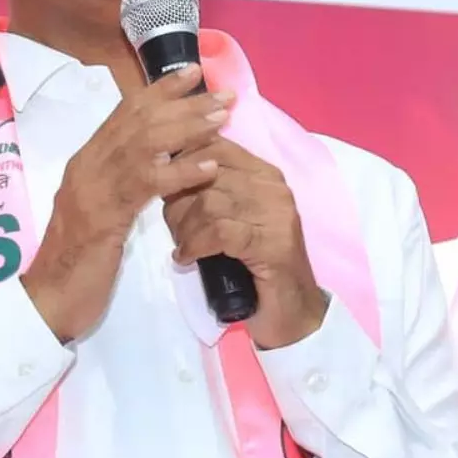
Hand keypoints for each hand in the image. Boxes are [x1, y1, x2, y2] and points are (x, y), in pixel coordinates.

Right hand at [22, 64, 233, 342]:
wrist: (49, 300)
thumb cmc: (78, 261)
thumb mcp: (102, 212)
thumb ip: (122, 184)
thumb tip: (157, 160)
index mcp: (86, 162)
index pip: (125, 113)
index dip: (160, 90)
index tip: (193, 74)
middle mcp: (87, 166)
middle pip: (138, 119)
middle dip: (183, 102)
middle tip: (221, 93)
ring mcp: (93, 188)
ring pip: (144, 143)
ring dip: (188, 127)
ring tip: (222, 118)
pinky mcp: (104, 216)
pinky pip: (146, 183)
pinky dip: (181, 171)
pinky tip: (208, 165)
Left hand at [163, 137, 329, 349]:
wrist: (292, 312)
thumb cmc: (253, 266)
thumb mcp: (231, 220)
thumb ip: (211, 193)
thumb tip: (166, 173)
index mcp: (263, 174)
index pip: (213, 146)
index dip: (180, 164)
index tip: (166, 189)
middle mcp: (272, 186)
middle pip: (205, 173)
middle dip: (176, 202)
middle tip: (174, 229)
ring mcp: (275, 214)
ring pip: (208, 202)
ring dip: (183, 227)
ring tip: (183, 245)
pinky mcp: (272, 243)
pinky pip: (219, 231)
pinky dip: (195, 245)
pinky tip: (187, 258)